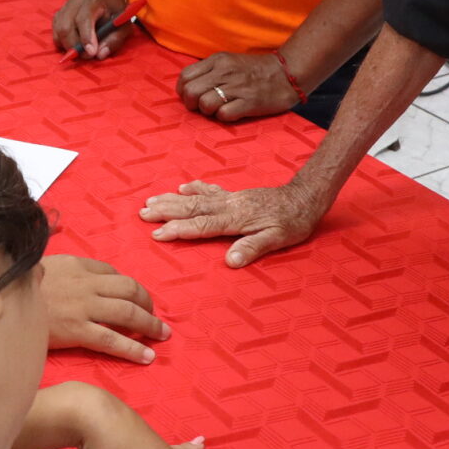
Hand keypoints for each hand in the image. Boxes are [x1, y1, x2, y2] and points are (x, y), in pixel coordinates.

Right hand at [41, 254, 169, 362]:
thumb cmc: (12, 287)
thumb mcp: (35, 266)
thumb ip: (54, 267)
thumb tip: (57, 265)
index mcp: (76, 264)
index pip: (112, 272)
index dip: (128, 286)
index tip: (135, 297)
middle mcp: (85, 283)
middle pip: (129, 289)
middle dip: (147, 303)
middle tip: (155, 315)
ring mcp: (84, 307)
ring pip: (128, 313)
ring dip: (149, 324)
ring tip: (161, 334)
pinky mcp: (77, 330)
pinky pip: (112, 340)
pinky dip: (133, 348)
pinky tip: (147, 356)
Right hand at [53, 0, 129, 58]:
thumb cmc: (114, 10)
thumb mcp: (123, 23)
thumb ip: (115, 39)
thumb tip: (100, 55)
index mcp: (93, 1)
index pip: (84, 19)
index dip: (86, 37)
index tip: (91, 53)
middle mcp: (75, 3)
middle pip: (66, 28)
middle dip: (76, 47)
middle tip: (88, 56)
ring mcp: (64, 8)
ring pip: (59, 32)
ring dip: (69, 46)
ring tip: (83, 49)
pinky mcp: (58, 15)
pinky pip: (56, 34)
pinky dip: (64, 43)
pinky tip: (76, 42)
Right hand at [141, 179, 327, 266]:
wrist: (305, 197)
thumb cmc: (293, 222)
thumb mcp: (278, 239)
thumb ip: (252, 248)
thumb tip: (229, 261)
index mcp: (236, 218)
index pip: (201, 225)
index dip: (178, 230)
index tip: (157, 234)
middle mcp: (229, 205)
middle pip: (191, 207)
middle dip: (165, 211)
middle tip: (142, 213)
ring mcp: (231, 197)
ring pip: (196, 197)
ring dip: (172, 199)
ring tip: (151, 200)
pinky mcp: (236, 195)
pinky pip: (210, 189)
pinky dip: (194, 187)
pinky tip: (182, 186)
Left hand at [177, 51, 297, 122]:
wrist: (287, 74)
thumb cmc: (255, 72)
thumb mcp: (229, 63)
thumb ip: (209, 71)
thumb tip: (187, 88)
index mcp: (218, 61)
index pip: (185, 76)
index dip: (183, 91)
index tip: (192, 97)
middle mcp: (225, 72)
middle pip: (190, 92)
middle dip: (192, 104)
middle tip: (203, 107)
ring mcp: (237, 87)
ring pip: (205, 104)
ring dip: (209, 112)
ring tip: (220, 109)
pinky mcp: (249, 102)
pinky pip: (224, 115)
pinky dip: (225, 117)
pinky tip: (233, 112)